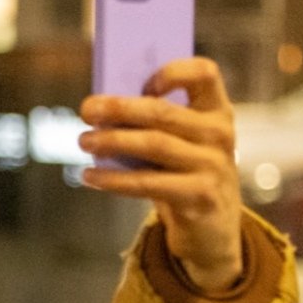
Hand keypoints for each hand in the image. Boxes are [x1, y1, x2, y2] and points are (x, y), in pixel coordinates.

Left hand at [79, 58, 243, 291]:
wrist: (213, 231)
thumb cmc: (185, 176)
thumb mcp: (181, 144)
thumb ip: (157, 123)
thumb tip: (103, 108)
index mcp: (216, 111)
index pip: (205, 73)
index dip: (174, 71)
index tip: (142, 82)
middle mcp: (219, 134)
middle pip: (164, 112)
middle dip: (119, 108)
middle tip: (86, 110)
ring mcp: (212, 166)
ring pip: (153, 144)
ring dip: (112, 141)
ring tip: (83, 141)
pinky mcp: (199, 197)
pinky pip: (147, 183)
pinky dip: (113, 179)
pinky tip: (89, 176)